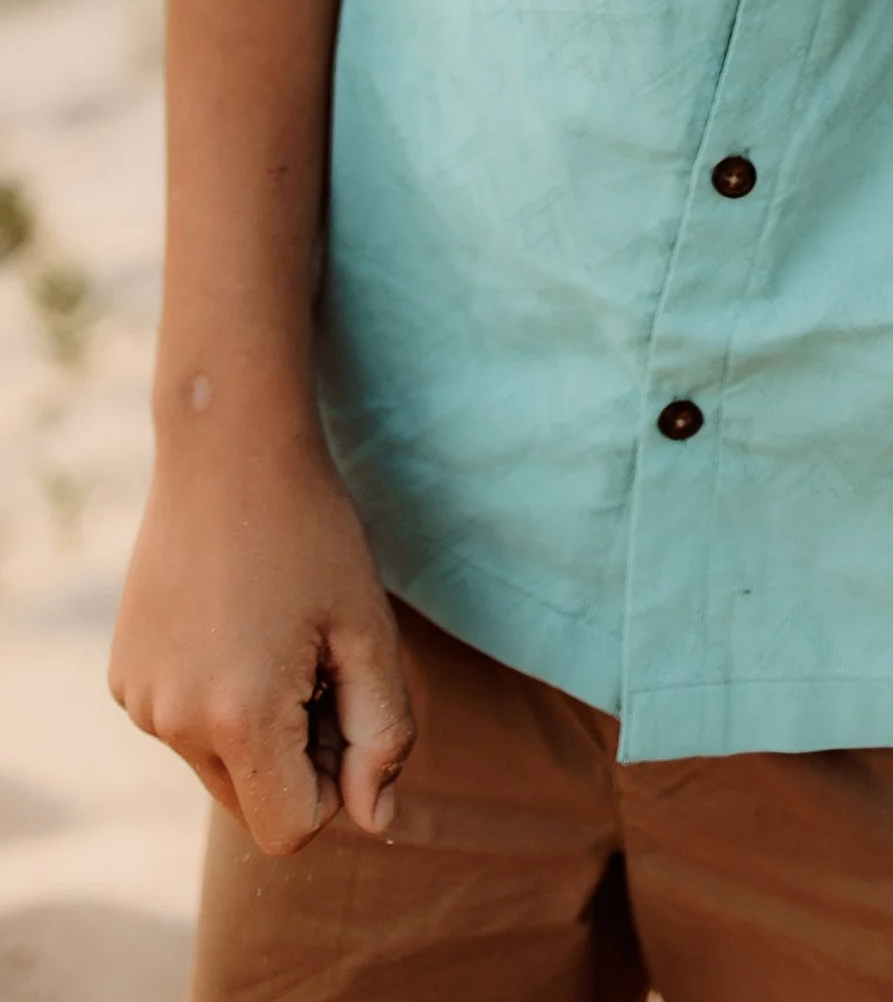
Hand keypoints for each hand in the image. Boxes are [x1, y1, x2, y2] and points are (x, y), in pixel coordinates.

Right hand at [110, 426, 414, 854]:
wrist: (227, 451)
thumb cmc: (313, 534)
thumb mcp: (367, 630)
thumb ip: (382, 732)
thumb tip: (374, 819)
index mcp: (240, 719)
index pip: (291, 828)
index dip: (333, 780)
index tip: (344, 703)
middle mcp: (174, 724)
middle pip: (252, 801)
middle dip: (294, 755)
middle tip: (317, 662)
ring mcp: (139, 702)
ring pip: (217, 763)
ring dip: (255, 725)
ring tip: (275, 632)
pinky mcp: (123, 677)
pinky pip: (183, 722)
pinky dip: (215, 696)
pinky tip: (234, 619)